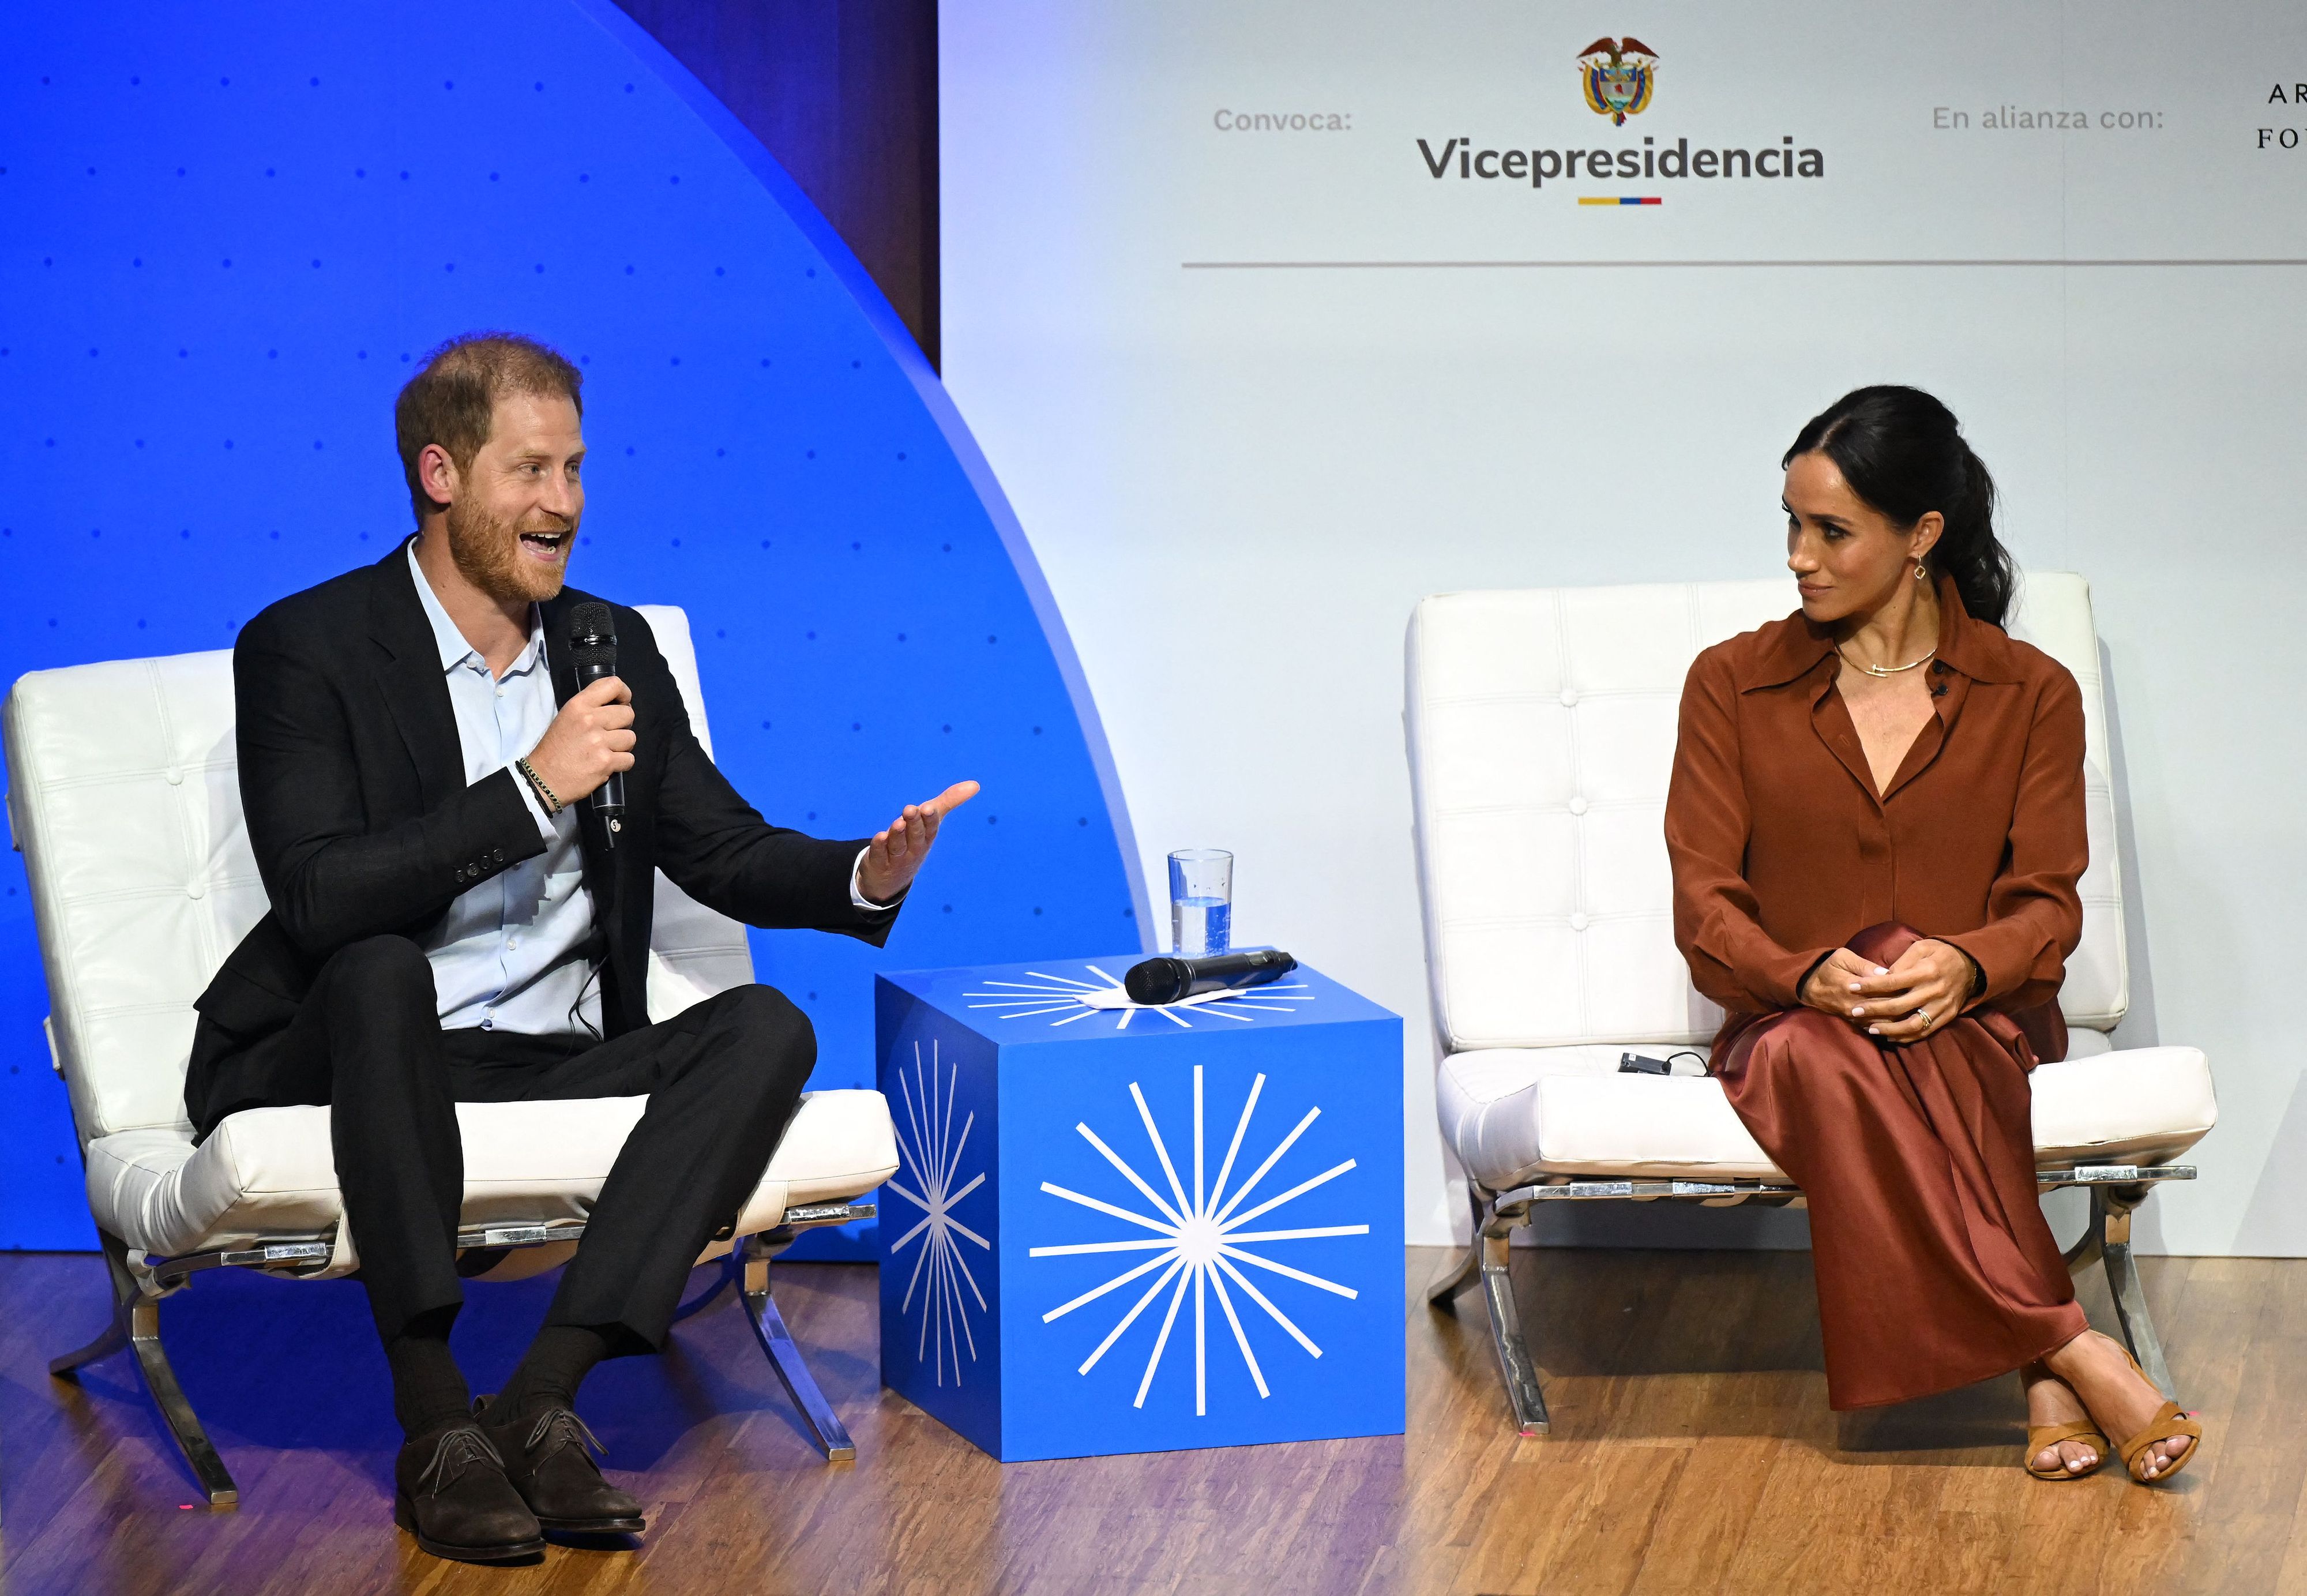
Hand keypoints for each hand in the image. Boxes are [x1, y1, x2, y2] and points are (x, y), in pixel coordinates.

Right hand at [525, 676, 634, 805]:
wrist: (543, 779)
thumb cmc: (554, 749)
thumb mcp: (566, 718)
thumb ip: (590, 708)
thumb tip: (617, 705)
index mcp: (579, 705)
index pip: (613, 685)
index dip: (624, 694)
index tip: (622, 704)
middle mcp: (589, 719)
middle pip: (628, 714)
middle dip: (623, 725)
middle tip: (611, 734)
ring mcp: (599, 741)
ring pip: (631, 737)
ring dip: (622, 747)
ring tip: (606, 751)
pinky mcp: (605, 762)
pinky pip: (629, 759)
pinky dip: (621, 764)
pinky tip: (607, 765)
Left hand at [858, 781, 980, 905]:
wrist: (892, 877)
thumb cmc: (914, 841)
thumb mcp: (931, 821)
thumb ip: (949, 801)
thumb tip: (975, 784)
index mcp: (927, 837)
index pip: (931, 828)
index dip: (930, 819)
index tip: (929, 808)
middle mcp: (913, 848)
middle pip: (915, 836)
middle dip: (914, 823)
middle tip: (910, 809)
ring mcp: (896, 857)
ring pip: (898, 846)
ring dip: (898, 834)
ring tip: (898, 823)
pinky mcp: (879, 862)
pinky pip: (880, 854)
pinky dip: (880, 847)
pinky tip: (879, 837)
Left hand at [1840, 937, 1977, 1042]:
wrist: (1972, 965)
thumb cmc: (1941, 953)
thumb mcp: (1921, 947)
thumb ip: (1901, 963)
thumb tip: (1880, 977)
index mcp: (1926, 971)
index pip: (1892, 981)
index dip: (1870, 986)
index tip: (1852, 987)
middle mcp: (1934, 990)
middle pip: (1899, 1005)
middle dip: (1873, 1010)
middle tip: (1854, 1011)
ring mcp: (1942, 1006)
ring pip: (1912, 1024)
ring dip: (1889, 1029)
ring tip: (1870, 1029)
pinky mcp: (1947, 1016)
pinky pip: (1925, 1031)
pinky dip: (1906, 1036)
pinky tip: (1890, 1036)